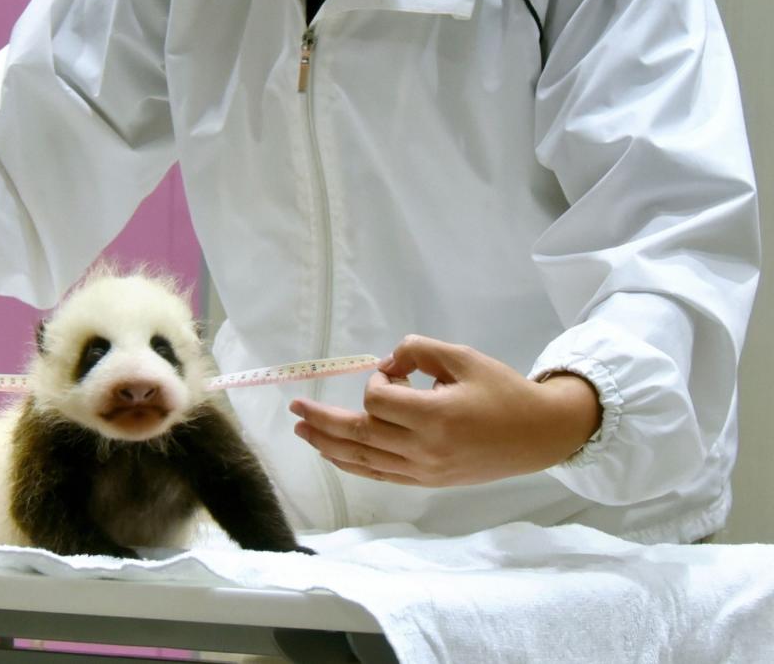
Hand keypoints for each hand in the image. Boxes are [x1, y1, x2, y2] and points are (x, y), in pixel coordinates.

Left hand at [289, 335, 601, 486]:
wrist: (537, 435)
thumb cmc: (502, 390)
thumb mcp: (462, 357)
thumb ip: (418, 351)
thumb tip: (386, 363)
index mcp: (434, 418)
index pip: (378, 401)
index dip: (378, 380)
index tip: (398, 371)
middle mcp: (424, 450)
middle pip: (359, 436)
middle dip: (322, 422)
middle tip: (294, 408)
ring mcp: (424, 471)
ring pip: (363, 461)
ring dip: (328, 445)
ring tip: (302, 432)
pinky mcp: (427, 481)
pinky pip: (380, 475)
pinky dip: (353, 464)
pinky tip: (335, 454)